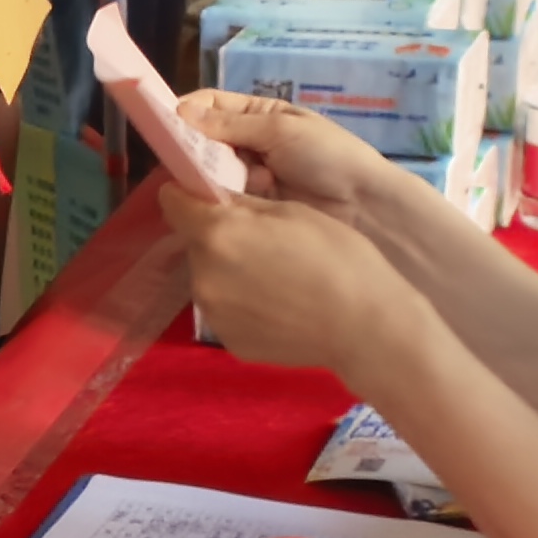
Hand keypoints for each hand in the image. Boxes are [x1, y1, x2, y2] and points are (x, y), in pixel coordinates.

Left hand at [161, 181, 437, 387]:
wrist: (364, 326)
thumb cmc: (336, 256)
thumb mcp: (292, 212)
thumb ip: (243, 204)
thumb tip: (214, 198)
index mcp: (216, 233)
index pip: (174, 203)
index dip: (188, 196)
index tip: (205, 198)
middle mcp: (201, 274)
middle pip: (196, 244)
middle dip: (218, 238)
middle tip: (262, 245)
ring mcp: (212, 313)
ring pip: (209, 278)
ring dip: (228, 273)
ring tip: (274, 280)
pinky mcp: (227, 341)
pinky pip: (225, 311)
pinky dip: (242, 306)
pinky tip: (277, 308)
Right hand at [179, 90, 398, 217]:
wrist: (364, 208)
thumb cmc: (329, 157)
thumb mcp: (282, 130)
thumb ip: (232, 125)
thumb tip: (182, 112)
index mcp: (261, 116)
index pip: (213, 106)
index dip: (188, 112)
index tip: (166, 125)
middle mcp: (250, 145)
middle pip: (205, 140)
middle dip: (190, 148)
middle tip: (174, 161)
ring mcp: (249, 179)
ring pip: (209, 172)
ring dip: (200, 176)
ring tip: (189, 184)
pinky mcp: (250, 209)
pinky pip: (221, 200)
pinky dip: (212, 201)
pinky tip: (201, 205)